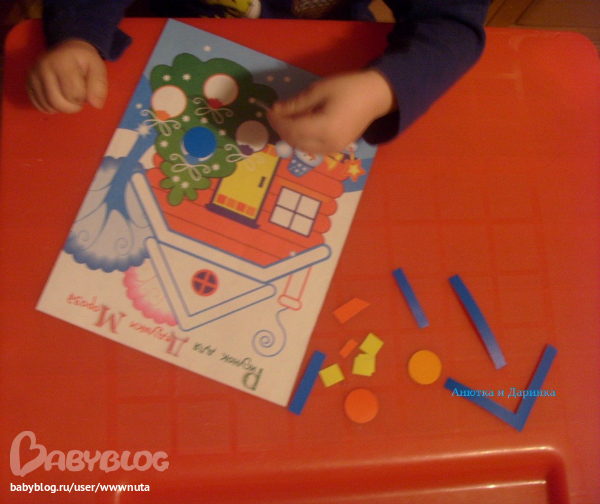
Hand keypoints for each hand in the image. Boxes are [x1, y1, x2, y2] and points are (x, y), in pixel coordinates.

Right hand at [27, 39, 107, 113]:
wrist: (68, 50)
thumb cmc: (84, 61)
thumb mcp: (98, 68)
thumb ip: (99, 86)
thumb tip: (96, 105)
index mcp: (62, 63)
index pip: (74, 95)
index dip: (84, 98)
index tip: (85, 89)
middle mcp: (43, 67)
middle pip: (58, 102)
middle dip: (72, 107)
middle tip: (77, 99)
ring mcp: (33, 75)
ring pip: (48, 106)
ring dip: (62, 108)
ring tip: (68, 97)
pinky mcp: (28, 82)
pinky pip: (38, 105)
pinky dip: (50, 107)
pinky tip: (57, 99)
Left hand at [267, 69, 395, 153]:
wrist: (375, 97)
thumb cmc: (349, 88)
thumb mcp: (320, 90)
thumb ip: (297, 103)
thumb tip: (277, 109)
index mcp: (324, 129)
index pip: (292, 129)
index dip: (278, 121)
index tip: (269, 109)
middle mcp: (327, 145)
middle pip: (295, 141)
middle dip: (281, 129)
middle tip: (275, 114)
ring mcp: (333, 150)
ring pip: (302, 147)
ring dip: (290, 135)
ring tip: (286, 119)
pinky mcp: (336, 149)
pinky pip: (312, 147)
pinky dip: (301, 138)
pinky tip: (300, 125)